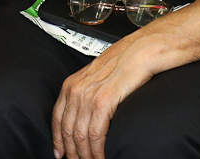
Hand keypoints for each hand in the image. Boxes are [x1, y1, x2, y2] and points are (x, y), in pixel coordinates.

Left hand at [52, 37, 157, 158]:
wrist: (141, 51)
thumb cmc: (124, 62)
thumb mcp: (95, 76)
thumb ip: (86, 93)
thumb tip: (83, 115)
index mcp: (71, 84)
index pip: (57, 119)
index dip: (58, 141)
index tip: (60, 154)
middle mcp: (76, 91)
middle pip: (68, 131)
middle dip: (73, 152)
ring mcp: (88, 97)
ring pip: (81, 137)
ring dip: (86, 155)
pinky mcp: (103, 102)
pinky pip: (96, 135)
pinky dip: (98, 151)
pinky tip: (102, 156)